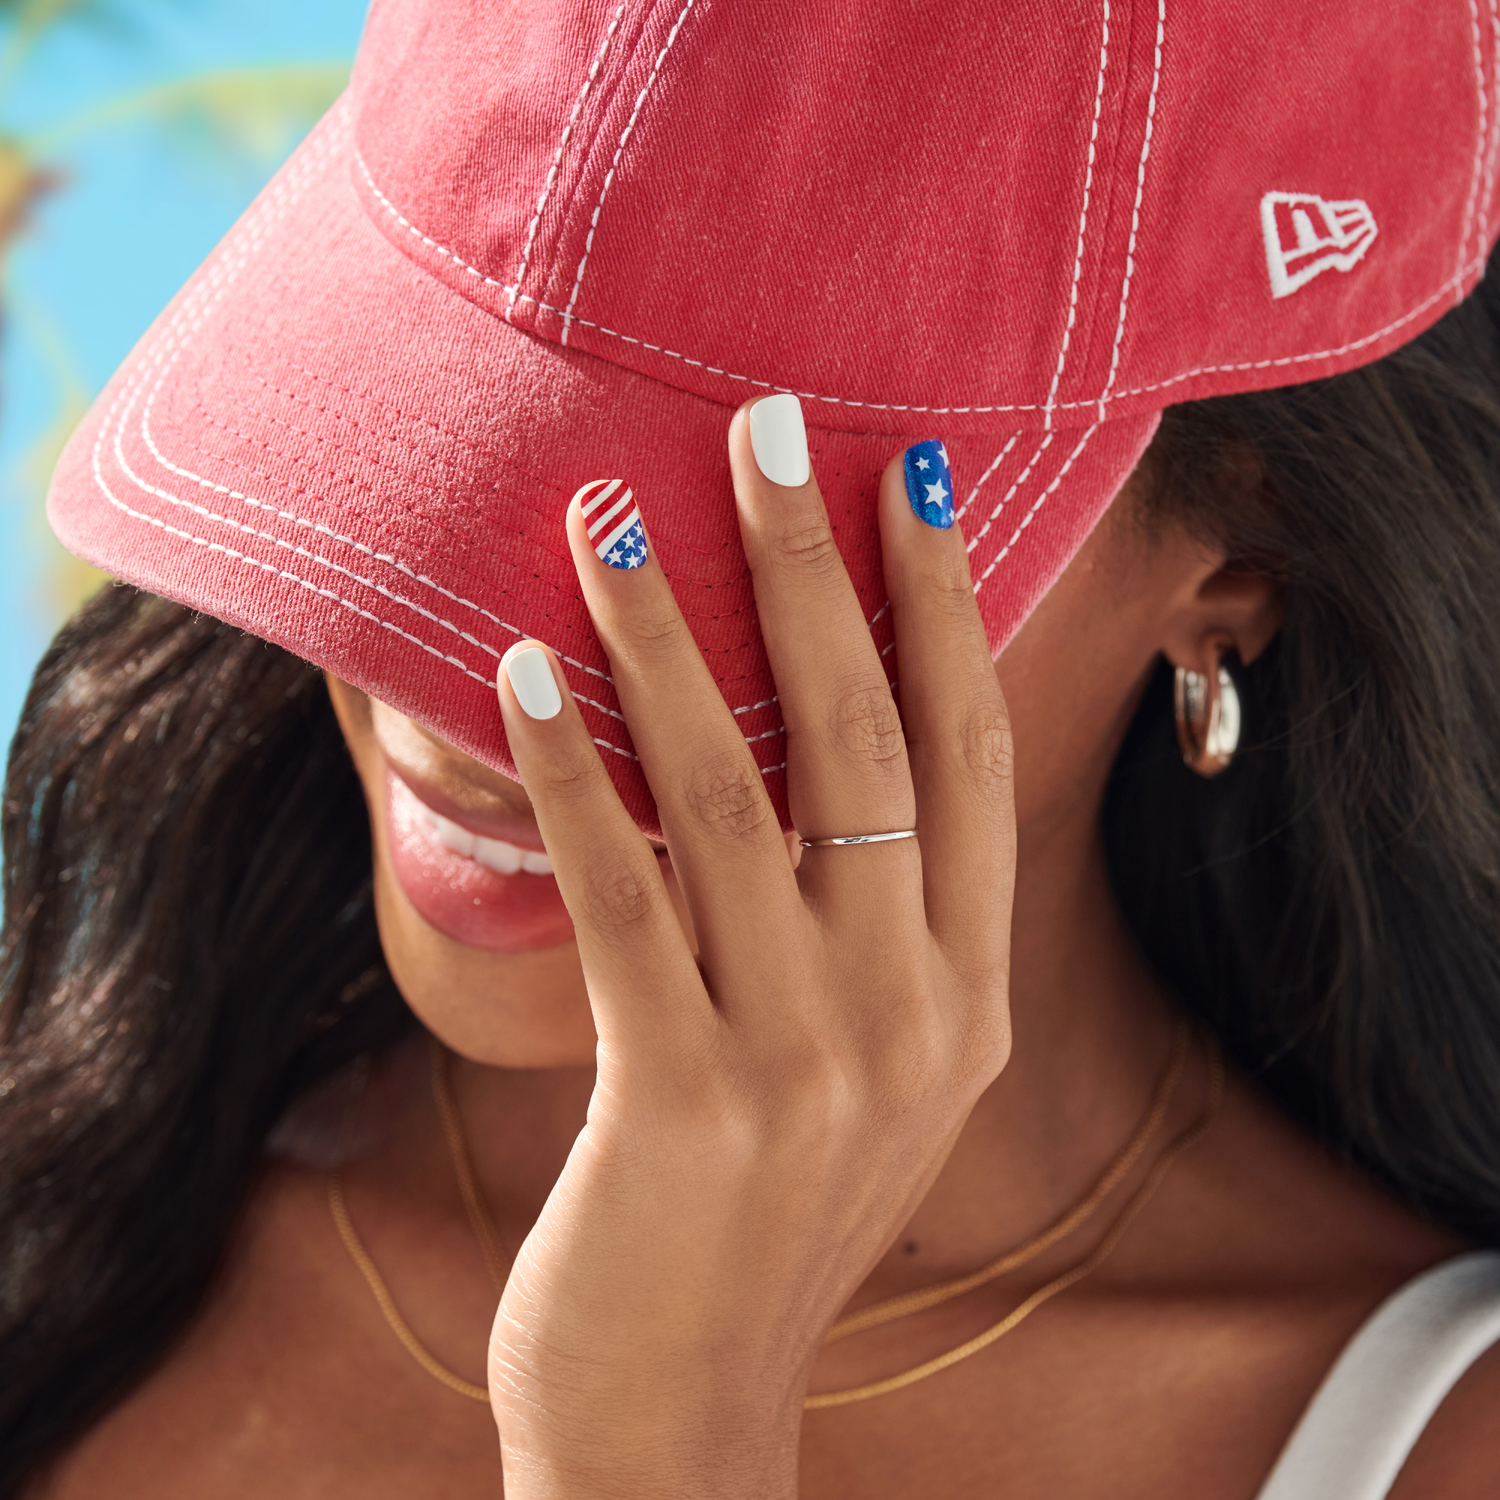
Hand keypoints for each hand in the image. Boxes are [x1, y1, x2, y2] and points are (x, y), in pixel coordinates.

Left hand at [488, 400, 1014, 1498]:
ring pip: (735, 800)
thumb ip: (873, 928)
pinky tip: (526, 674)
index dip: (945, 607)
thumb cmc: (770, 1211)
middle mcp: (909, 1014)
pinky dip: (572, 772)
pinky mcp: (677, 1101)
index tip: (910, 476)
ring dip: (670, 642)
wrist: (687, 1400)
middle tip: (762, 428)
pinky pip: (617, 895)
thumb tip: (818, 740)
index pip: (972, 758)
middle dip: (813, 571)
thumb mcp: (869, 1068)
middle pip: (868, 744)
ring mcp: (802, 1061)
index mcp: (969, 994)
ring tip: (607, 520)